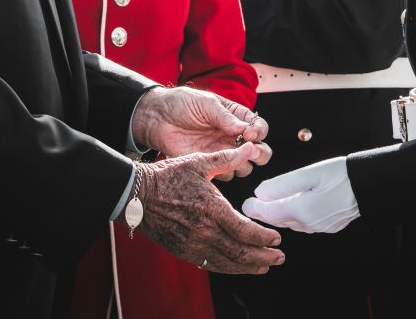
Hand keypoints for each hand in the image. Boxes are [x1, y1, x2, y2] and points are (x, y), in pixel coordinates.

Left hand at [132, 87, 270, 179]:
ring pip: (245, 166)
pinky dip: (226, 172)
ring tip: (234, 158)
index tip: (250, 133)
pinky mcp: (208, 164)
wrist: (157, 117)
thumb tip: (245, 129)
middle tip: (251, 151)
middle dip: (260, 152)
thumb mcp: (206, 103)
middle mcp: (232, 136)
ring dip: (245, 164)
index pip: (259, 127)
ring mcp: (221, 151)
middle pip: (259, 150)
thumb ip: (226, 117)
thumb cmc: (182, 104)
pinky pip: (225, 174)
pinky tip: (217, 164)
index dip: (259, 131)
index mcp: (235, 117)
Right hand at [135, 144, 284, 274]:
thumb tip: (250, 148)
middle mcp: (204, 231)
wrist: (136, 195)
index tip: (277, 239)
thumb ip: (227, 158)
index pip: (245, 231)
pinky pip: (210, 264)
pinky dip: (228, 267)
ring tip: (264, 266)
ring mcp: (192, 244)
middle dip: (263, 257)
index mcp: (211, 209)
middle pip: (240, 252)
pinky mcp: (183, 251)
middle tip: (279, 258)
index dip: (264, 238)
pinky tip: (237, 265)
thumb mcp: (198, 162)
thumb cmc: (167, 176)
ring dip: (248, 266)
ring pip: (227, 262)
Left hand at [242, 156, 359, 233]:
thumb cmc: (343, 174)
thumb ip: (283, 184)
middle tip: (252, 206)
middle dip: (264, 213)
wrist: (370, 185)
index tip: (246, 204)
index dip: (255, 209)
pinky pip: (304, 223)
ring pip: (291, 223)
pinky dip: (293, 217)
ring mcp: (320, 227)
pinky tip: (292, 208)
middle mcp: (310, 223)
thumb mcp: (309, 173)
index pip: (270, 213)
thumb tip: (260, 192)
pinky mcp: (329, 226)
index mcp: (303, 210)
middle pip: (279, 220)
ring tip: (267, 207)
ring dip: (278, 216)